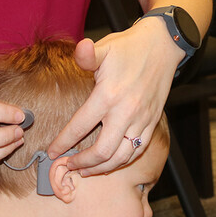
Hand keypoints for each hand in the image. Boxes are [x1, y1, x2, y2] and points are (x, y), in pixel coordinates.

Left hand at [46, 19, 182, 174]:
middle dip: (82, 163)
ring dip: (102, 168)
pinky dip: (123, 161)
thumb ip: (87, 55)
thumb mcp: (105, 47)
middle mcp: (126, 112)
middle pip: (101, 151)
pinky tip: (110, 162)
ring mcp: (141, 119)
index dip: (63, 142)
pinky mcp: (152, 122)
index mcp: (108, 95)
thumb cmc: (130, 46)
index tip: (52, 152)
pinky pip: (138, 150)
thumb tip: (80, 49)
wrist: (163, 46)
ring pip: (121, 156)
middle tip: (68, 166)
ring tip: (86, 170)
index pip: (80, 126)